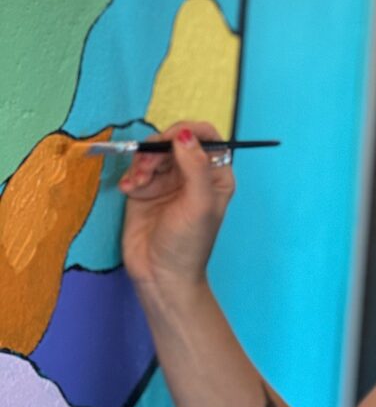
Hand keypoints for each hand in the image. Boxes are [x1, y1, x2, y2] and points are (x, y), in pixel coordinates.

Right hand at [119, 121, 234, 290]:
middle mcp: (193, 174)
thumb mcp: (199, 204)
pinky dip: (131, 174)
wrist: (160, 275)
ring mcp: (169, 180)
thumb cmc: (189, 243)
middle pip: (175, 140)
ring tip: (136, 184)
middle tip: (146, 169)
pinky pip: (136, 167)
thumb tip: (185, 133)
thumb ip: (195, 167)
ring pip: (153, 152)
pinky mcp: (146, 189)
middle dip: (158, 149)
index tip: (171, 141)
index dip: (188, 131)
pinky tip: (129, 190)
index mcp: (216, 175)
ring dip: (141, 162)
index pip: (207, 136)